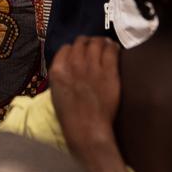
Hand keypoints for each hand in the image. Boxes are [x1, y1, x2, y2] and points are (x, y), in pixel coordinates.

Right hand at [48, 37, 122, 155]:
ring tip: (106, 45)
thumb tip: (70, 65)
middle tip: (94, 47)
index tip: (79, 53)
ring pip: (96, 42)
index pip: (65, 48)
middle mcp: (73, 64)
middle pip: (81, 42)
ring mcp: (92, 67)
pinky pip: (111, 51)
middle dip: (87, 43)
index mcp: (58, 70)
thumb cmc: (70, 117)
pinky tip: (115, 49)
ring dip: (101, 42)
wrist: (87, 130)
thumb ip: (62, 75)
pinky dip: (113, 47)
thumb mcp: (57, 92)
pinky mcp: (109, 71)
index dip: (73, 49)